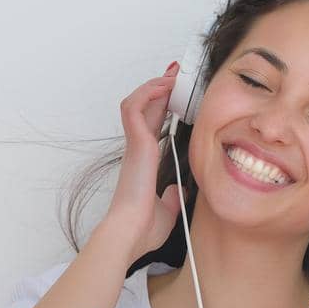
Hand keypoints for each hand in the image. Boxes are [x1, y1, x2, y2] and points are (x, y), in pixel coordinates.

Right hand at [105, 62, 183, 256]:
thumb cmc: (142, 228)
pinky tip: (163, 85)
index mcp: (143, 164)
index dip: (161, 107)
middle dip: (159, 87)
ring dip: (153, 86)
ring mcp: (134, 146)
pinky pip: (135, 108)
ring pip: (137, 103)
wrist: (130, 234)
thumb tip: (178, 192)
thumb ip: (172, 199)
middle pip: (146, 109)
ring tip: (171, 75)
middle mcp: (137, 151)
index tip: (173, 93)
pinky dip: (147, 93)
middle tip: (174, 73)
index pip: (152, 126)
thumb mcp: (166, 211)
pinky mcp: (136, 144)